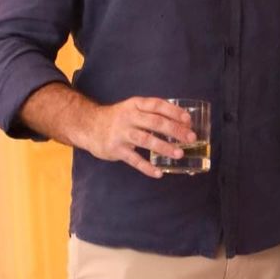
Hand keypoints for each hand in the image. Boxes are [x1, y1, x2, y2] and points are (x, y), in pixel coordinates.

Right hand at [80, 97, 194, 177]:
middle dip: (175, 130)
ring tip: (179, 154)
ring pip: (146, 140)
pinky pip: (134, 160)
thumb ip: (153, 113)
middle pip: (155, 122)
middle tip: (191, 138)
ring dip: (164, 147)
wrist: (88, 126)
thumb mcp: (133, 109)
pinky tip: (159, 173)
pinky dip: (147, 167)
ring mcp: (121, 133)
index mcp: (135, 105)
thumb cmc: (118, 118)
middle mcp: (129, 117)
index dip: (174, 111)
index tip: (188, 120)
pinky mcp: (116, 149)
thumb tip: (182, 123)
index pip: (157, 105)